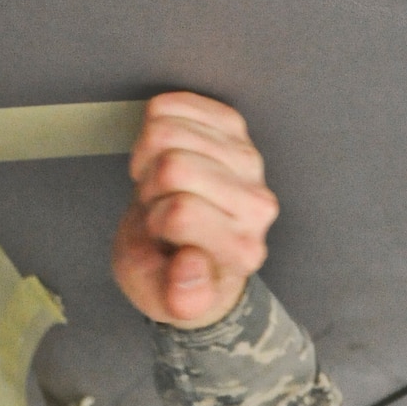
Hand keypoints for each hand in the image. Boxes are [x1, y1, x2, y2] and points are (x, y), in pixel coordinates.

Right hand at [112, 92, 277, 327]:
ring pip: (166, 132)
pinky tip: (163, 155)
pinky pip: (169, 106)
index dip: (154, 222)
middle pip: (171, 167)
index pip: (180, 213)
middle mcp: (258, 206)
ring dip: (149, 159)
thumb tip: (191, 265)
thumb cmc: (170, 272)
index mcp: (243, 252)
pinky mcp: (232, 126)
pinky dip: (151, 128)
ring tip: (163, 187)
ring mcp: (248, 161)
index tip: (162, 237)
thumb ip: (180, 296)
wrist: (182, 246)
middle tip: (159, 210)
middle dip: (149, 189)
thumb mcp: (164, 299)